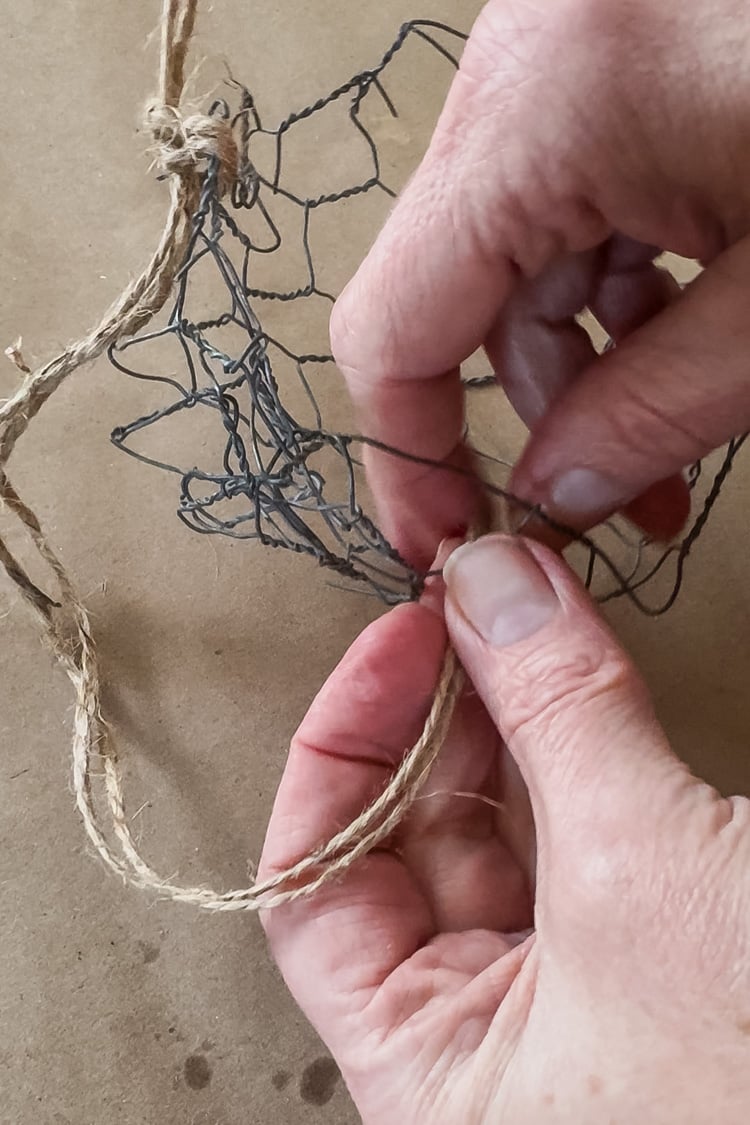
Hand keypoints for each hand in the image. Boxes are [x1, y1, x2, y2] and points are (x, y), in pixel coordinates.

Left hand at [260, 535, 749, 1122]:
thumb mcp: (651, 874)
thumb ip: (559, 714)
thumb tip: (492, 584)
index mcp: (433, 1076)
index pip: (313, 889)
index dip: (340, 750)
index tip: (395, 643)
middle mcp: (486, 1044)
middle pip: (411, 842)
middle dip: (439, 710)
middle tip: (468, 607)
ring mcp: (570, 1001)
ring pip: (498, 830)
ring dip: (507, 714)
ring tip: (518, 618)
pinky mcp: (646, 962)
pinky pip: (577, 836)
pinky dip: (574, 746)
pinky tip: (572, 674)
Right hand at [331, 0, 749, 567]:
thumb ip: (654, 414)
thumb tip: (554, 495)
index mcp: (545, 113)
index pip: (394, 326)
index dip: (406, 455)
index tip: (444, 536)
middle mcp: (524, 67)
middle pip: (458, 296)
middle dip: (535, 413)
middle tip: (597, 503)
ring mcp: (562, 53)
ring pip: (516, 259)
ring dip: (584, 362)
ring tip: (663, 436)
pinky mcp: (607, 59)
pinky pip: (568, 204)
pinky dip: (618, 288)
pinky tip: (684, 334)